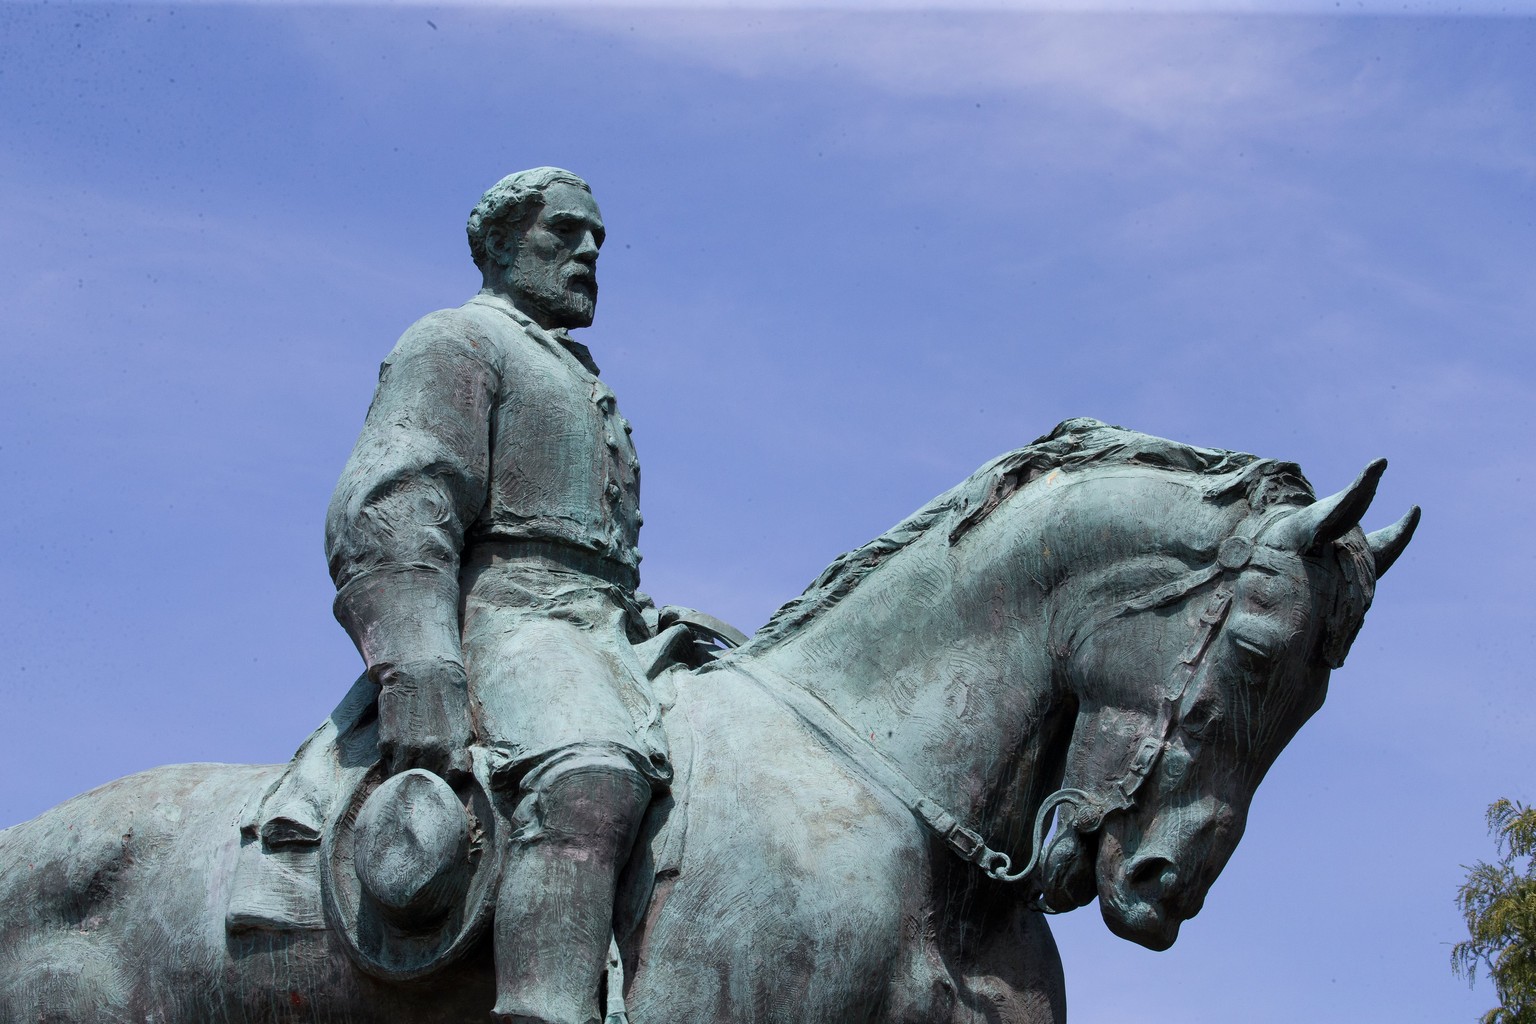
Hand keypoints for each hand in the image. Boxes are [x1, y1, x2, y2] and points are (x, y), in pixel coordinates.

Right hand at [371, 658, 472, 780]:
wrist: (421, 669)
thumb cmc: (445, 694)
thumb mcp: (462, 722)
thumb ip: (459, 749)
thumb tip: (457, 771)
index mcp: (455, 748)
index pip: (451, 780)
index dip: (446, 780)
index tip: (441, 775)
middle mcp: (433, 752)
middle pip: (427, 780)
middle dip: (425, 776)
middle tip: (421, 766)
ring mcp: (409, 748)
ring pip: (404, 775)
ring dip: (404, 769)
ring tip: (406, 757)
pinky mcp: (389, 741)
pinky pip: (388, 760)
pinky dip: (390, 755)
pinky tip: (396, 739)